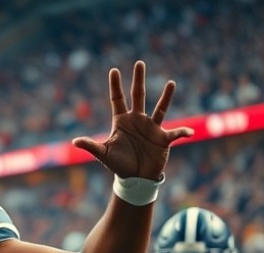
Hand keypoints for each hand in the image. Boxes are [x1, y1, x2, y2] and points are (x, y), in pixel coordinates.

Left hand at [73, 61, 193, 180]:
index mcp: (122, 121)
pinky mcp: (163, 139)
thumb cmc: (118, 164)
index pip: (117, 99)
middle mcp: (137, 120)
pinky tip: (188, 133)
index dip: (115, 85)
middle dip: (138, 80)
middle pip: (138, 95)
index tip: (114, 70)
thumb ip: (90, 146)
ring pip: (160, 108)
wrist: (135, 178)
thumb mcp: (103, 154)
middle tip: (139, 63)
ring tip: (171, 83)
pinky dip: (182, 132)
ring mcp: (151, 128)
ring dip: (166, 97)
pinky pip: (175, 133)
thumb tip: (74, 142)